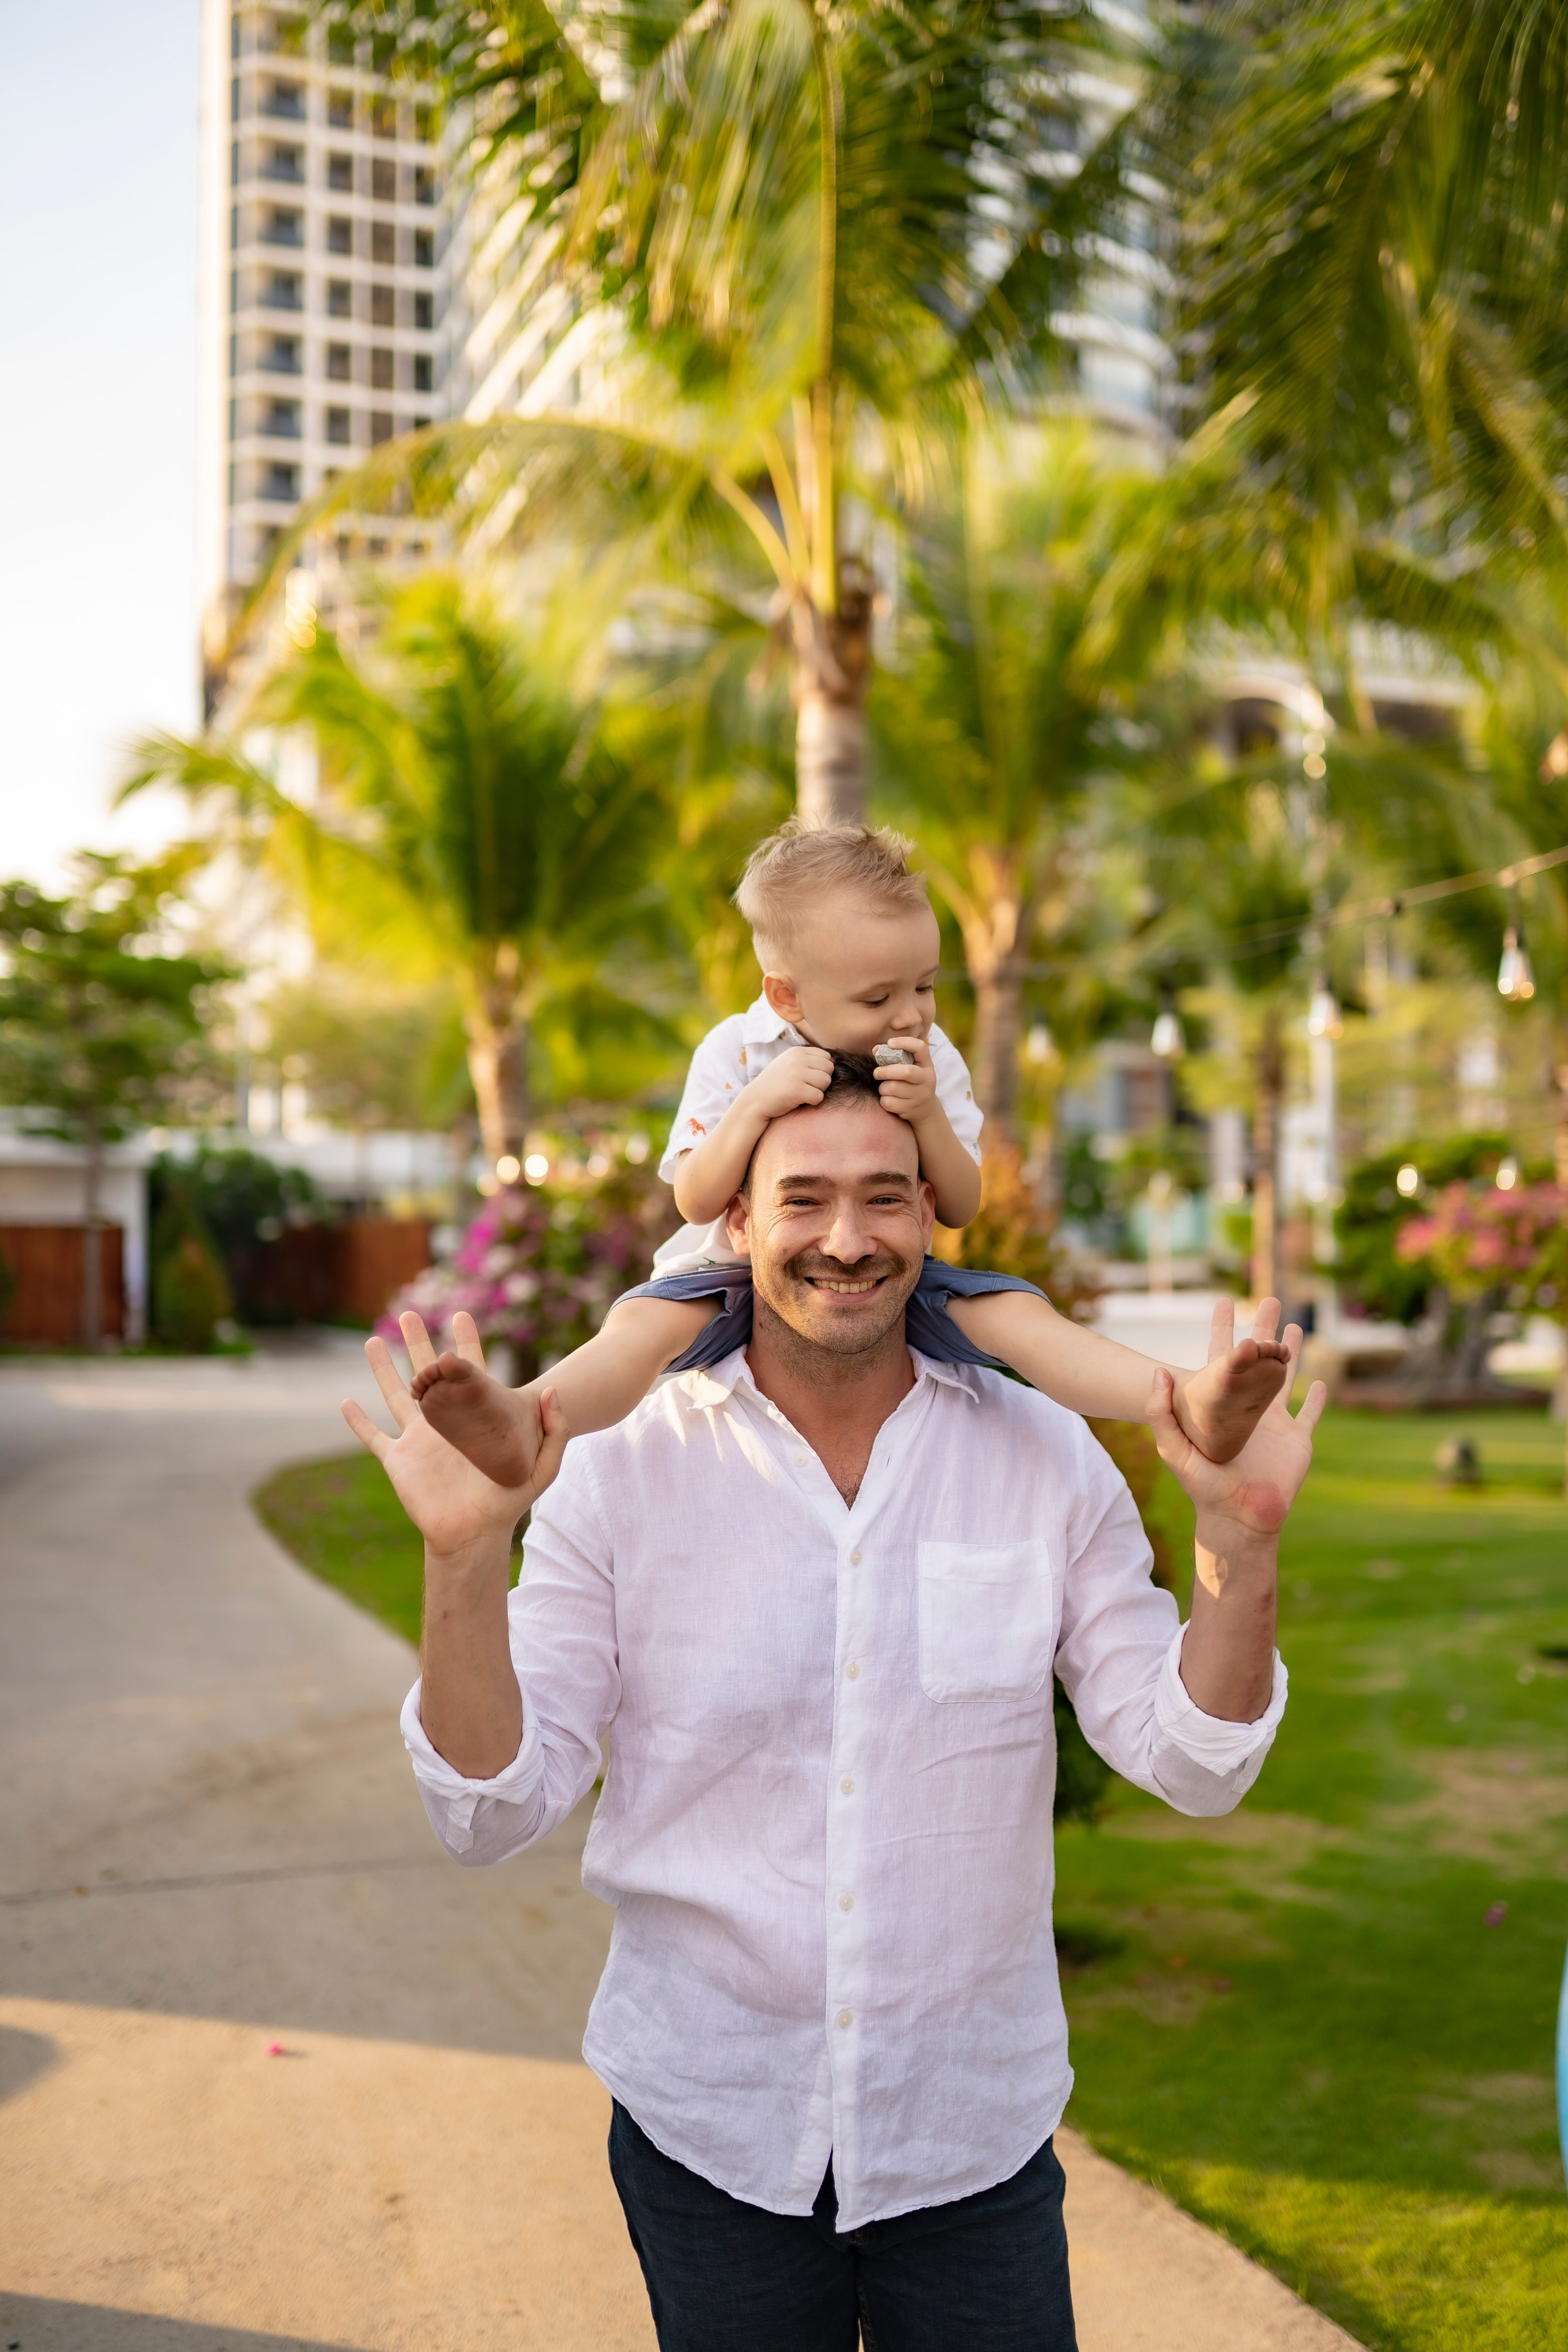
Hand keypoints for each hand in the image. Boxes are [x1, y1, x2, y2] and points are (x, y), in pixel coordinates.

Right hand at [342, 1311, 569, 1557]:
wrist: (473, 1532)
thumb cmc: (508, 1501)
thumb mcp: (542, 1466)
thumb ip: (555, 1430)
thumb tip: (553, 1391)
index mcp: (473, 1418)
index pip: (469, 1371)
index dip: (465, 1343)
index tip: (461, 1315)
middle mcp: (443, 1423)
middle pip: (427, 1373)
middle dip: (417, 1342)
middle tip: (408, 1313)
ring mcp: (418, 1440)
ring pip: (395, 1395)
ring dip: (383, 1368)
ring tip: (374, 1340)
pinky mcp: (398, 1460)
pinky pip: (373, 1437)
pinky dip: (358, 1422)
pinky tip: (345, 1402)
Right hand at [747, 1044, 834, 1118]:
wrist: (755, 1100)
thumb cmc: (775, 1083)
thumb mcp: (789, 1064)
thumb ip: (809, 1060)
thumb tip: (834, 1061)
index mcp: (797, 1051)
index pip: (826, 1057)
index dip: (822, 1070)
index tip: (809, 1078)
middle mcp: (797, 1059)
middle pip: (829, 1068)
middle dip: (822, 1080)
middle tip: (808, 1087)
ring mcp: (796, 1074)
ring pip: (826, 1082)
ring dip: (818, 1091)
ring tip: (804, 1093)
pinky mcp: (796, 1090)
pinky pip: (819, 1096)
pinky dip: (812, 1102)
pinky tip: (800, 1100)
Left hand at [872, 1034, 937, 1123]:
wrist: (925, 1109)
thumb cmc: (912, 1082)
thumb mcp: (910, 1068)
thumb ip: (894, 1057)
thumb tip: (875, 1049)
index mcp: (927, 1065)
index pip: (921, 1047)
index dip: (905, 1042)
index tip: (890, 1043)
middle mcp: (927, 1080)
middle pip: (906, 1072)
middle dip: (886, 1071)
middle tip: (876, 1072)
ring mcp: (920, 1096)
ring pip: (893, 1088)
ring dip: (883, 1088)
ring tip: (884, 1088)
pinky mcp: (911, 1109)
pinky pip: (889, 1102)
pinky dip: (884, 1100)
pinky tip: (889, 1099)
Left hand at [1148, 1300, 1324, 1543]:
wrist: (1238, 1517)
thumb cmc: (1203, 1486)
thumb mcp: (1174, 1448)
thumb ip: (1161, 1412)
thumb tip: (1155, 1371)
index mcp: (1222, 1406)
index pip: (1222, 1358)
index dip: (1222, 1330)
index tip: (1223, 1301)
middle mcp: (1249, 1409)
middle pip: (1258, 1360)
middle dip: (1263, 1330)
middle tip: (1269, 1299)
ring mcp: (1275, 1424)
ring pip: (1285, 1378)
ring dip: (1291, 1353)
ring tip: (1294, 1327)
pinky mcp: (1298, 1441)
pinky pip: (1309, 1415)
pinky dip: (1317, 1398)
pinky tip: (1319, 1381)